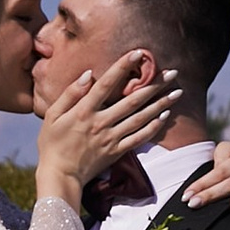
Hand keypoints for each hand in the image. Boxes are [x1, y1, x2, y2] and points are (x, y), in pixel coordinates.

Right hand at [37, 48, 182, 208]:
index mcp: (84, 111)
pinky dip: (153, 127)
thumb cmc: (52, 144)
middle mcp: (101, 122)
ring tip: (177, 92)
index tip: (138, 53)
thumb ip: (70, 94)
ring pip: (141, 118)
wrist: (59, 176)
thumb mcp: (52, 116)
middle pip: (132, 100)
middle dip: (154, 85)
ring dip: (161, 104)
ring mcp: (111, 138)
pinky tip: (165, 116)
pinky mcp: (117, 152)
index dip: (122, 67)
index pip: (107, 84)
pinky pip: (139, 138)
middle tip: (172, 72)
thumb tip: (88, 74)